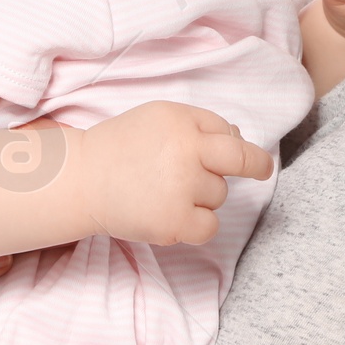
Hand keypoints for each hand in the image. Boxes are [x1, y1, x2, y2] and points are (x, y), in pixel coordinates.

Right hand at [74, 101, 273, 246]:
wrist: (82, 180)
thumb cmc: (121, 147)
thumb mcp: (159, 118)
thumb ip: (199, 124)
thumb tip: (240, 139)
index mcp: (182, 122)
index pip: (228, 134)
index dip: (239, 148)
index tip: (255, 158)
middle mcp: (186, 151)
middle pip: (240, 161)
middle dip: (257, 166)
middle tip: (262, 171)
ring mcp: (181, 187)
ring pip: (219, 195)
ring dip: (202, 196)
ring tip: (166, 191)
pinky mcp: (175, 221)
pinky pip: (210, 226)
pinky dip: (197, 225)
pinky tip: (174, 215)